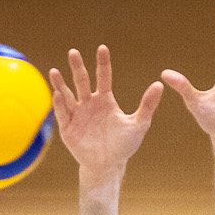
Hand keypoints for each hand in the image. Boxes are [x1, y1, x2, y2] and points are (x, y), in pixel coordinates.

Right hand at [50, 45, 162, 180]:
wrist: (108, 166)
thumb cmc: (124, 146)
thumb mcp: (138, 125)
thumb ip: (147, 105)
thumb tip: (159, 84)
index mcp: (105, 100)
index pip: (103, 76)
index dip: (103, 63)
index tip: (102, 48)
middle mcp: (89, 104)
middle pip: (82, 81)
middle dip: (78, 67)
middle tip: (73, 52)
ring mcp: (77, 115)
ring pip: (67, 95)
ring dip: (60, 83)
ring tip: (54, 71)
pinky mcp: (68, 128)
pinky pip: (63, 113)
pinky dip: (60, 104)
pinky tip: (58, 93)